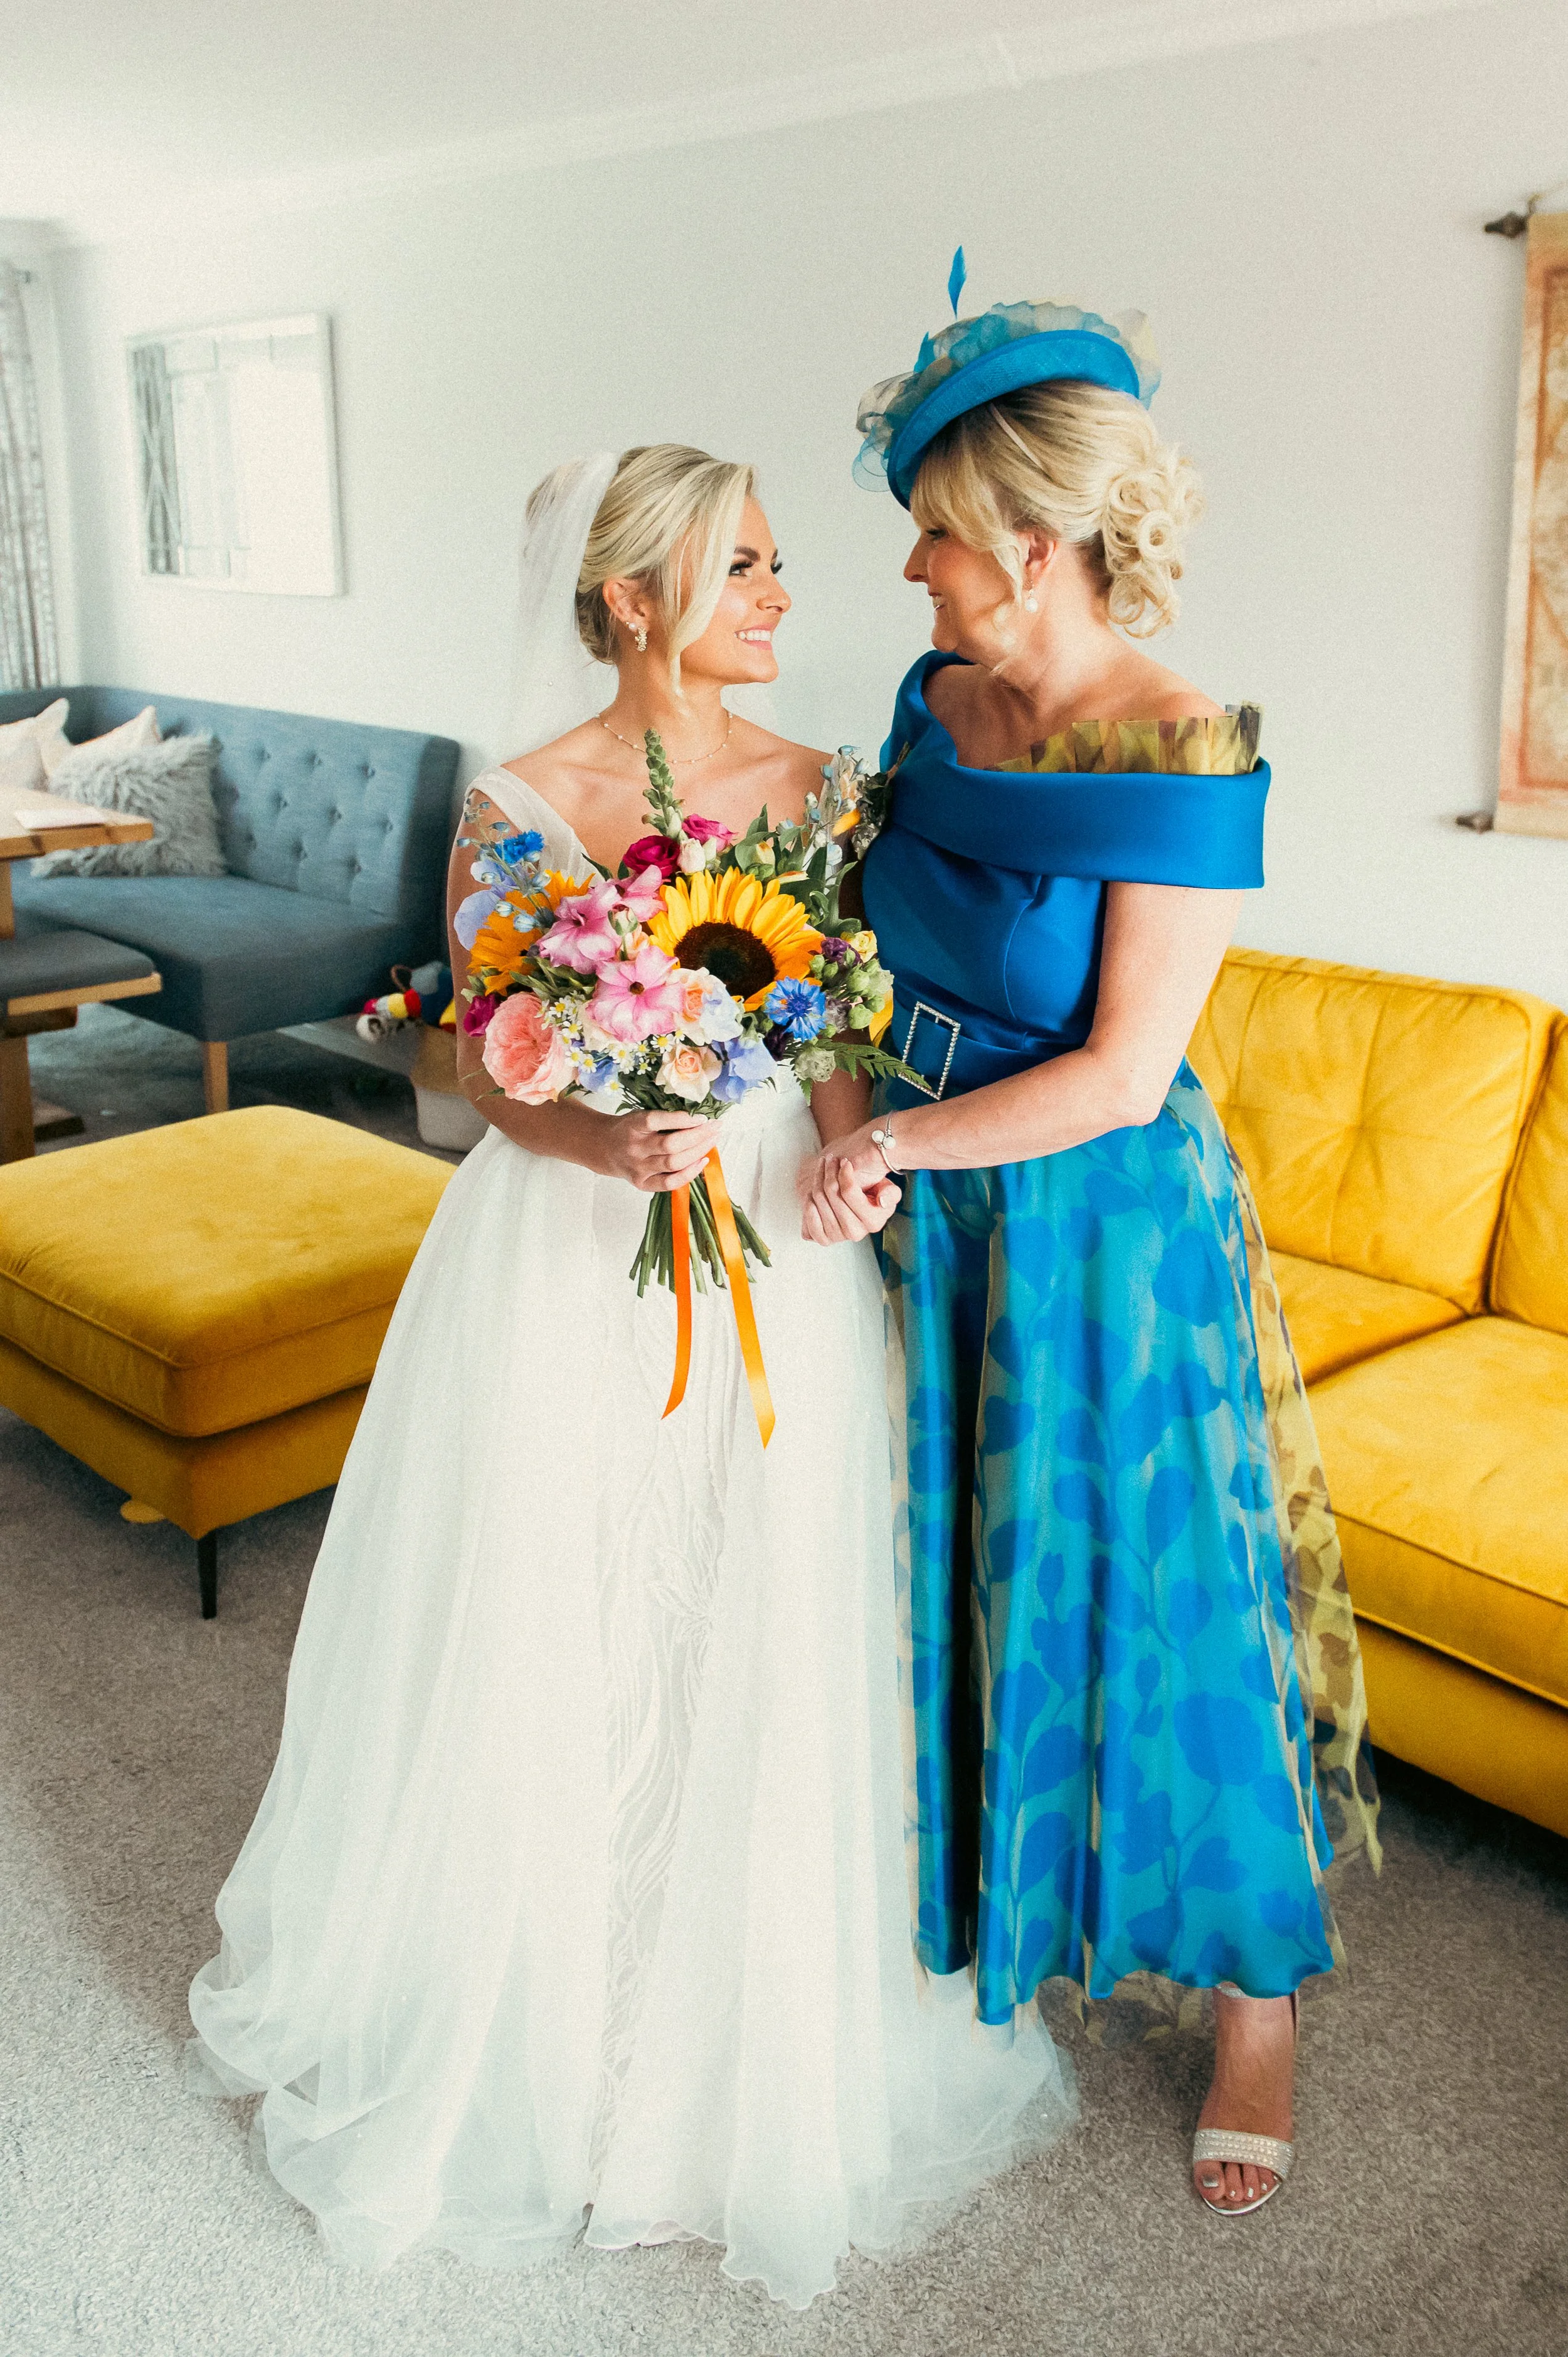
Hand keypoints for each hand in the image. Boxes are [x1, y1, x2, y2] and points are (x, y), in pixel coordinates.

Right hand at [598, 1108, 718, 1193]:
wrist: (605, 1148)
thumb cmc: (630, 1129)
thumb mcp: (640, 1115)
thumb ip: (664, 1118)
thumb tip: (700, 1119)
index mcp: (632, 1125)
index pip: (656, 1121)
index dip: (682, 1119)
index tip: (702, 1117)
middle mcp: (634, 1148)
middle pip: (671, 1144)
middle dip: (699, 1135)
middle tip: (716, 1127)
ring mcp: (638, 1169)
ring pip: (674, 1163)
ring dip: (698, 1151)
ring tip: (713, 1140)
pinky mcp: (642, 1184)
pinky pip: (670, 1183)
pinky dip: (689, 1173)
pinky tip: (702, 1161)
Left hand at [798, 1143, 900, 1244]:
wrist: (856, 1207)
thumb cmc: (873, 1194)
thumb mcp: (889, 1190)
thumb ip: (890, 1193)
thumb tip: (882, 1200)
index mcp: (873, 1222)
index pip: (849, 1191)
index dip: (844, 1173)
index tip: (844, 1161)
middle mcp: (856, 1232)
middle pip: (832, 1194)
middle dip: (829, 1172)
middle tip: (830, 1160)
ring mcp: (839, 1237)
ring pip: (819, 1201)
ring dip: (817, 1180)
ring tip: (822, 1168)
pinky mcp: (824, 1239)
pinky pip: (810, 1220)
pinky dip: (808, 1204)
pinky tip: (813, 1192)